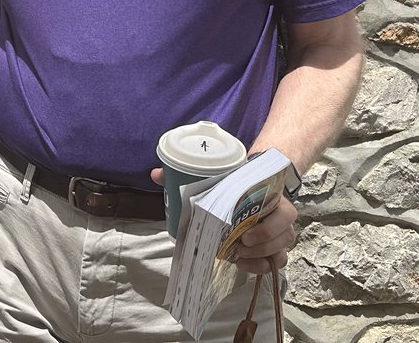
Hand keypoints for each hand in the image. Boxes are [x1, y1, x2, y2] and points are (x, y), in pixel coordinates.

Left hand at [150, 167, 295, 273]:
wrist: (243, 186)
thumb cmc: (229, 183)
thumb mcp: (214, 176)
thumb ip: (187, 174)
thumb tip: (156, 174)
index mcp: (271, 197)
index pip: (286, 213)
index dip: (269, 227)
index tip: (246, 234)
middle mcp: (279, 216)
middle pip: (285, 236)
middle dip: (262, 245)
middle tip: (239, 245)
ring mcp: (277, 234)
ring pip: (281, 251)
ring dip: (260, 256)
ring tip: (237, 255)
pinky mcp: (272, 248)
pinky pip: (274, 263)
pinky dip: (259, 266)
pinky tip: (241, 264)